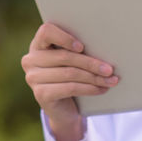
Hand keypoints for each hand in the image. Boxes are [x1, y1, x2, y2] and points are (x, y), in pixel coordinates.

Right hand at [21, 23, 118, 140]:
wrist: (63, 108)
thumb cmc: (70, 77)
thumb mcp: (71, 60)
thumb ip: (78, 49)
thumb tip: (105, 45)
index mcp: (38, 44)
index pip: (46, 31)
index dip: (64, 38)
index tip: (82, 46)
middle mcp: (31, 59)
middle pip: (64, 56)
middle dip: (91, 63)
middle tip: (109, 69)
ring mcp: (33, 78)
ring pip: (70, 73)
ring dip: (94, 77)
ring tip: (111, 80)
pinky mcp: (40, 94)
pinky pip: (70, 88)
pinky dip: (89, 88)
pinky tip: (101, 89)